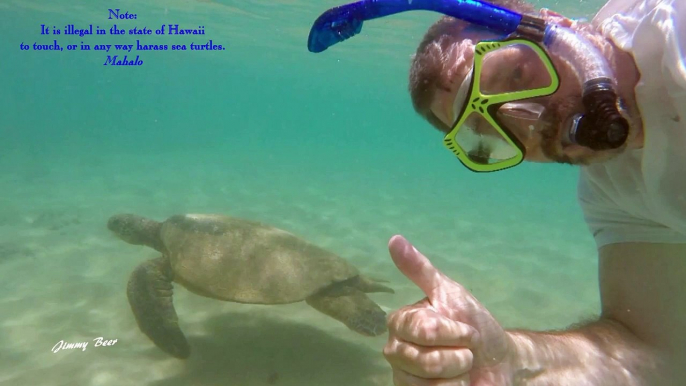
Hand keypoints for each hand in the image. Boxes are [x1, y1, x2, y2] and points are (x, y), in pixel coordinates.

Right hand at [383, 235, 515, 385]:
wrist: (497, 361)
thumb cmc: (472, 323)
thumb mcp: (450, 293)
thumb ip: (420, 269)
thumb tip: (394, 239)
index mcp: (400, 322)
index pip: (424, 330)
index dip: (453, 331)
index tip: (466, 327)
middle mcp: (395, 350)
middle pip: (426, 361)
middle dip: (459, 355)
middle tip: (464, 349)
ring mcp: (403, 377)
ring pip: (433, 383)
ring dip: (459, 375)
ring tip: (460, 367)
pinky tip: (457, 384)